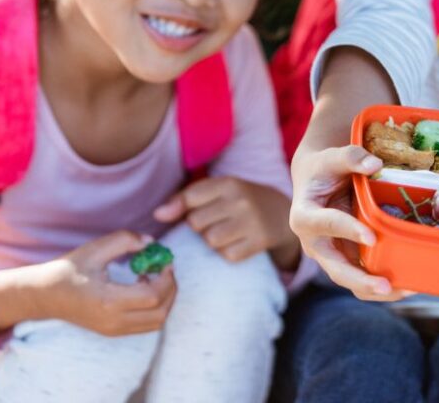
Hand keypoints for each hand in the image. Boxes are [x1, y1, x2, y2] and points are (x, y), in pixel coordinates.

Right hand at [35, 231, 176, 335]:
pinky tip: (144, 286)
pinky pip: (146, 325)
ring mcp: (114, 330)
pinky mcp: (114, 332)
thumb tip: (151, 242)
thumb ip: (125, 240)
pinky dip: (155, 307)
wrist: (46, 295)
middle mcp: (113, 321)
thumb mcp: (96, 248)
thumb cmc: (70, 269)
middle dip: (170, 289)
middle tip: (166, 267)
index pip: (152, 296)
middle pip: (159, 313)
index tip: (165, 260)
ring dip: (165, 299)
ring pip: (156, 323)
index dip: (166, 278)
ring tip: (155, 276)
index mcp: (109, 301)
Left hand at [154, 176, 298, 266]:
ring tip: (224, 232)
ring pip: (210, 241)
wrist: (280, 212)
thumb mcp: (218, 190)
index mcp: (228, 183)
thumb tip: (158, 214)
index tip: (172, 215)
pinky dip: (228, 253)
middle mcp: (240, 200)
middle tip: (213, 222)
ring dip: (212, 241)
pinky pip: (228, 255)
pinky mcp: (259, 241)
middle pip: (196, 222)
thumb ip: (185, 198)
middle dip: (199, 226)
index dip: (177, 209)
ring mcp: (252, 221)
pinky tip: (237, 242)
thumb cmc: (238, 201)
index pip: (191, 197)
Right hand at [289, 143, 410, 300]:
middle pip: (336, 269)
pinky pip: (364, 277)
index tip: (372, 237)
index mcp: (304, 216)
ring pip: (352, 281)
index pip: (325, 225)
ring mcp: (332, 256)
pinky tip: (409, 284)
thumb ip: (350, 157)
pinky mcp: (347, 260)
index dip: (347, 230)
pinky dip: (384, 284)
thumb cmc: (323, 169)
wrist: (315, 182)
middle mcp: (315, 244)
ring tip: (407, 289)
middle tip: (386, 286)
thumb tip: (375, 165)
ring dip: (377, 289)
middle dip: (361, 280)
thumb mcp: (331, 158)